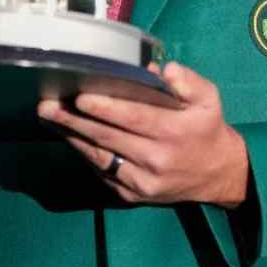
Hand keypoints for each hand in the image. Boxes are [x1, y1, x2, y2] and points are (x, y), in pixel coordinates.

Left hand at [37, 62, 248, 207]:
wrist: (220, 175)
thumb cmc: (207, 129)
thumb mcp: (209, 99)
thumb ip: (187, 82)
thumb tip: (161, 70)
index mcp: (174, 133)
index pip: (133, 119)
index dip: (104, 108)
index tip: (78, 97)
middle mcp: (156, 160)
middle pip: (108, 138)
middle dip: (74, 120)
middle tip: (47, 105)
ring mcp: (142, 182)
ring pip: (99, 157)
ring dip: (71, 136)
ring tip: (48, 117)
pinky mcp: (133, 196)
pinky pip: (102, 172)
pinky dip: (83, 154)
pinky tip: (68, 136)